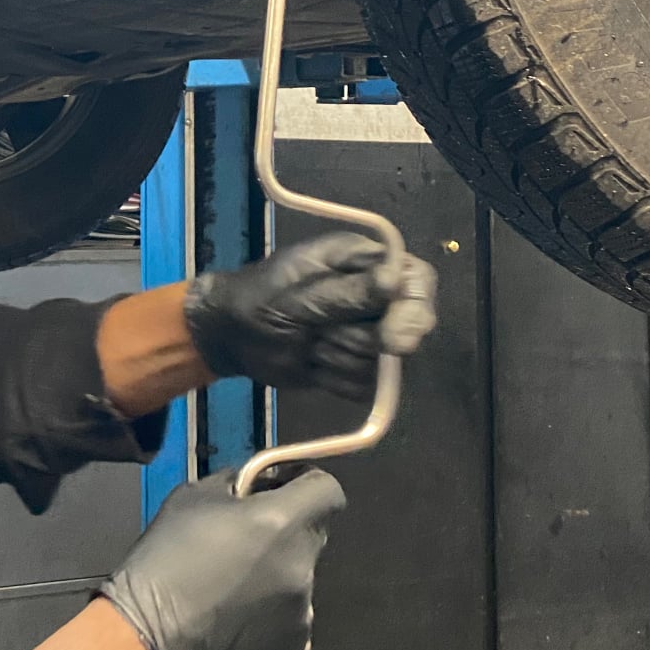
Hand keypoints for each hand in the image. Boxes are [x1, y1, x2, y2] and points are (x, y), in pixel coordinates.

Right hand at [98, 468, 344, 649]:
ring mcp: (301, 614)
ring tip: (233, 590)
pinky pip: (291, 621)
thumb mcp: (191, 498)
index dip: (307, 485)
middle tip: (245, 542)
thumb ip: (235, 485)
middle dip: (286, 532)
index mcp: (281, 522)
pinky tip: (236, 621)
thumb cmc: (164, 562)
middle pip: (312, 535)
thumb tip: (254, 487)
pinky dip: (271, 617)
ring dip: (277, 577)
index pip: (328, 491)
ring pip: (300, 581)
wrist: (147, 638)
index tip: (283, 489)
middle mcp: (301, 567)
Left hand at [183, 234, 436, 400]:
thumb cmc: (259, 299)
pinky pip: (367, 386)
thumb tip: (396, 282)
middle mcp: (373, 297)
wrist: (233, 337)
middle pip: (408, 325)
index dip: (415, 305)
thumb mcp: (300, 293)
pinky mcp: (357, 369)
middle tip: (329, 338)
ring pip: (384, 360)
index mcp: (363, 263)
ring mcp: (367, 334)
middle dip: (369, 337)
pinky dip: (338, 380)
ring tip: (309, 343)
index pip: (416, 280)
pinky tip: (313, 365)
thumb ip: (349, 292)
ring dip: (341, 356)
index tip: (397, 331)